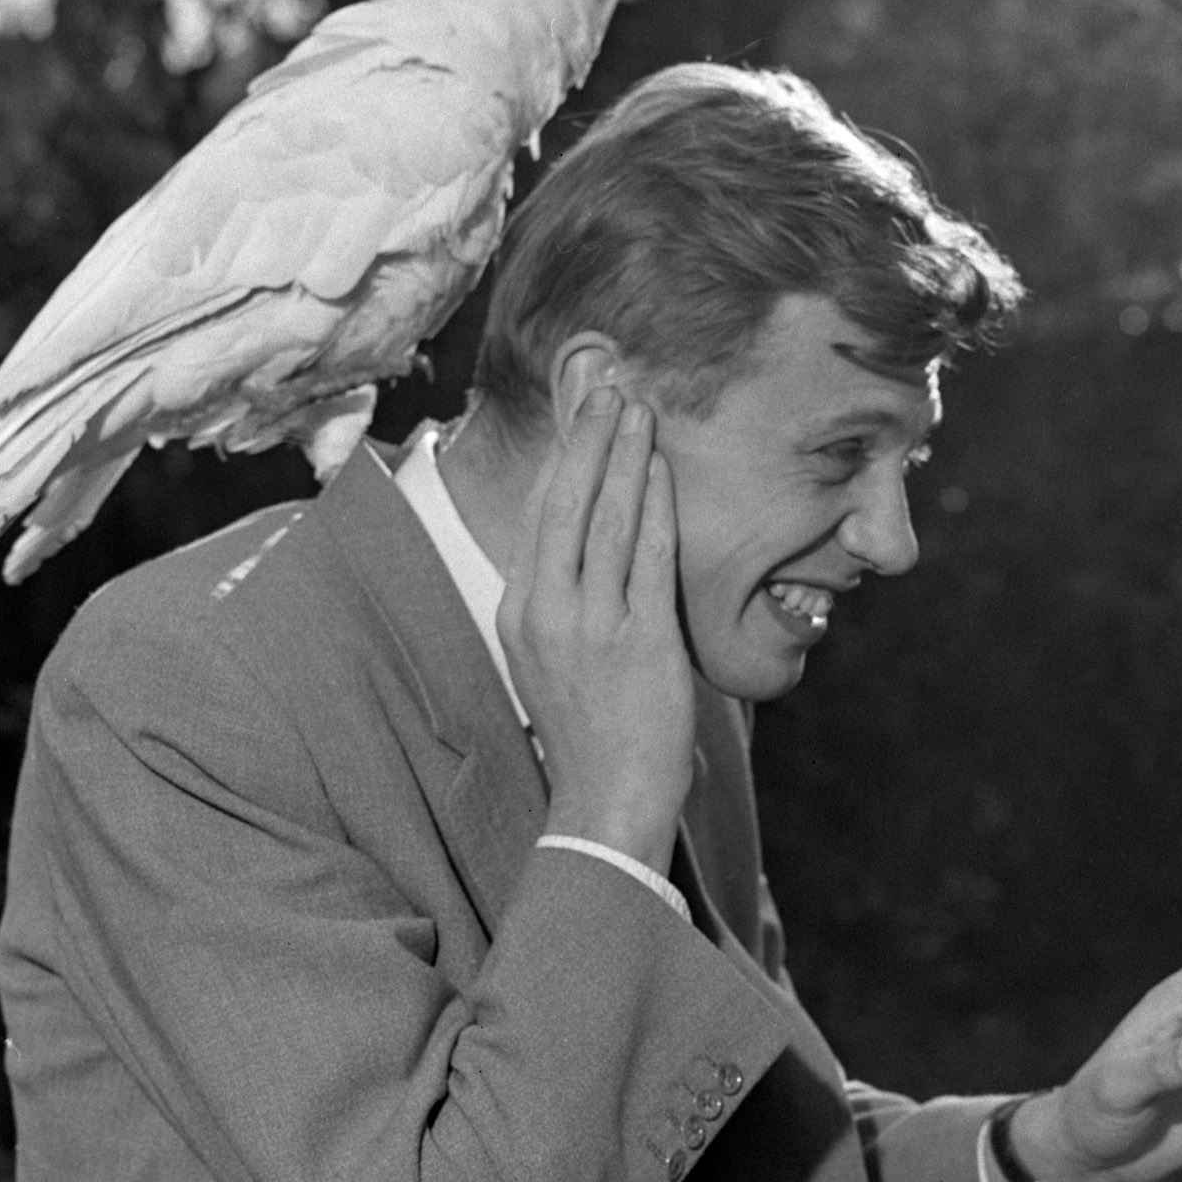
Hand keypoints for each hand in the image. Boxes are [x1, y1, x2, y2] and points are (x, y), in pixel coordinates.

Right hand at [503, 383, 697, 864]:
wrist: (606, 801)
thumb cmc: (590, 730)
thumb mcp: (553, 656)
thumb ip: (564, 599)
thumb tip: (585, 544)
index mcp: (519, 611)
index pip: (539, 513)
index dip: (560, 454)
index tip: (577, 407)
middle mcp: (545, 611)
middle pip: (564, 501)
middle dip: (587, 434)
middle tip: (606, 380)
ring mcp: (590, 626)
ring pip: (605, 518)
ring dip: (624, 455)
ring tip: (638, 406)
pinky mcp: (637, 642)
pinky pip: (647, 556)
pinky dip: (654, 505)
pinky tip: (662, 468)